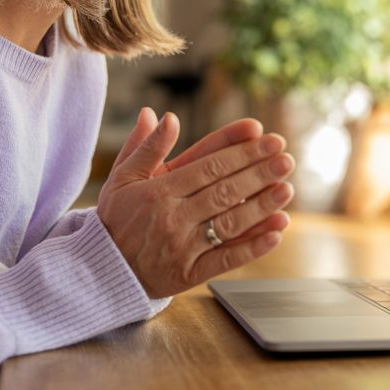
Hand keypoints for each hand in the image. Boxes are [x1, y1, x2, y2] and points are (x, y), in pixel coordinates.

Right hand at [96, 108, 294, 299]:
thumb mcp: (122, 177)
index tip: (266, 137)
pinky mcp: (189, 274)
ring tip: (286, 189)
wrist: (103, 269)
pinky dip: (252, 247)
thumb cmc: (117, 218)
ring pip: (229, 223)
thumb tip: (163, 116)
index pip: (208, 166)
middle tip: (286, 159)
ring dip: (262, 206)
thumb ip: (145, 147)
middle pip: (224, 191)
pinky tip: (276, 233)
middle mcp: (173, 217)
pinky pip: (226, 259)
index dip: (240, 151)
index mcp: (158, 191)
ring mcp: (183, 247)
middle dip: (259, 173)